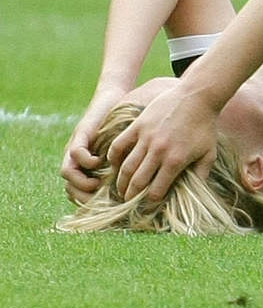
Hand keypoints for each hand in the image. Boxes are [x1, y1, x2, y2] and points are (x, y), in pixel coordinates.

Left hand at [60, 88, 125, 203]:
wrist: (116, 97)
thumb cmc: (130, 125)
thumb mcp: (131, 153)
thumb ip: (134, 171)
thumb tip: (150, 191)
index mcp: (91, 168)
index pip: (81, 194)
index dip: (90, 205)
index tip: (107, 210)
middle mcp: (79, 160)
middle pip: (71, 188)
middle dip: (84, 199)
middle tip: (101, 203)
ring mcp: (77, 147)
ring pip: (68, 173)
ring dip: (80, 183)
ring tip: (97, 185)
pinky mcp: (80, 134)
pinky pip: (75, 154)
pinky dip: (85, 161)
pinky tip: (99, 162)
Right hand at [107, 86, 218, 202]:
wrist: (197, 98)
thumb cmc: (205, 127)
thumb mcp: (209, 154)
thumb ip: (200, 175)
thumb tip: (194, 193)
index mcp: (176, 161)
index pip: (156, 190)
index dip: (150, 201)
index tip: (147, 206)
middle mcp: (158, 152)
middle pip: (138, 181)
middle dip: (131, 195)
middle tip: (128, 202)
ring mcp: (146, 138)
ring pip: (126, 166)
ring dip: (121, 181)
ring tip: (120, 189)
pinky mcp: (138, 126)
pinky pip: (119, 145)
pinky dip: (113, 157)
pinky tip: (113, 165)